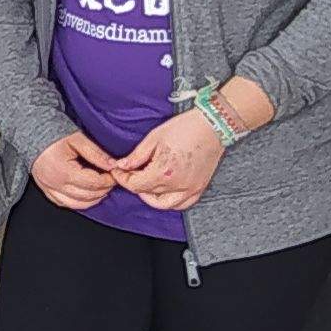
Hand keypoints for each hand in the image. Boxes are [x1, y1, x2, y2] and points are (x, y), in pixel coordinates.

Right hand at [31, 131, 121, 210]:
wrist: (31, 134)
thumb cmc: (53, 134)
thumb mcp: (77, 138)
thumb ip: (96, 153)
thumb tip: (112, 165)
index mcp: (64, 171)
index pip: (93, 182)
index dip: (108, 180)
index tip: (114, 174)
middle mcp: (55, 184)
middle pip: (87, 195)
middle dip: (103, 190)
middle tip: (111, 181)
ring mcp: (49, 189)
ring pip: (77, 204)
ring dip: (93, 199)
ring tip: (102, 189)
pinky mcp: (46, 191)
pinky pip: (65, 204)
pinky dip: (78, 202)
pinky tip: (86, 195)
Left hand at [112, 112, 229, 211]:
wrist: (213, 125)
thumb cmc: (185, 127)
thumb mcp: (154, 138)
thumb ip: (137, 156)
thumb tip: (122, 165)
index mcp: (163, 172)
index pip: (135, 185)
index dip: (122, 178)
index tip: (117, 170)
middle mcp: (177, 185)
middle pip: (147, 194)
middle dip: (134, 184)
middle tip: (130, 173)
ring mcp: (190, 189)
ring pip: (164, 204)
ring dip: (151, 197)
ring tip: (146, 183)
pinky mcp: (199, 188)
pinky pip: (182, 204)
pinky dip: (171, 201)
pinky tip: (164, 190)